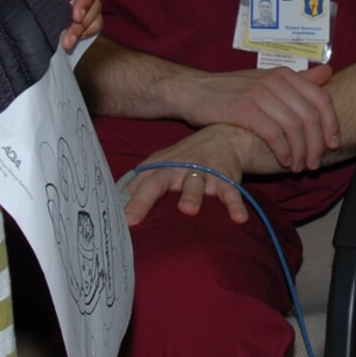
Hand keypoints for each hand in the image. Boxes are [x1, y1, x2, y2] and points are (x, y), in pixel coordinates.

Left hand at [35, 0, 129, 50]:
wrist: (14, 35)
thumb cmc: (28, 4)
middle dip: (86, 4)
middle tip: (75, 17)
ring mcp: (73, 3)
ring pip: (95, 7)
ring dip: (83, 24)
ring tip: (68, 36)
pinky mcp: (76, 21)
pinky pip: (93, 22)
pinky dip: (85, 31)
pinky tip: (71, 40)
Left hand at [122, 125, 256, 224]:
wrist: (225, 136)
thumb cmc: (187, 156)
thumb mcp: (161, 163)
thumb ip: (140, 182)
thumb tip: (116, 201)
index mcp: (162, 169)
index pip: (141, 185)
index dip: (130, 201)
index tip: (120, 220)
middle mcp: (179, 169)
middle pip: (160, 183)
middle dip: (146, 198)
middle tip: (133, 216)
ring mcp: (204, 173)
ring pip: (196, 185)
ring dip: (191, 196)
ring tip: (188, 210)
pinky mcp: (226, 177)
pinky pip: (231, 193)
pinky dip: (236, 206)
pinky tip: (239, 218)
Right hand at [164, 64, 338, 171]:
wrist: (194, 91)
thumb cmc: (232, 90)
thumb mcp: (266, 80)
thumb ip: (297, 80)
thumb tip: (328, 73)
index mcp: (284, 74)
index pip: (321, 99)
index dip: (332, 124)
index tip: (334, 144)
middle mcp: (275, 81)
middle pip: (310, 117)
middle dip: (317, 145)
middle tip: (315, 164)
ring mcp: (260, 94)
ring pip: (294, 128)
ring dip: (300, 152)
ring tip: (299, 167)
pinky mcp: (244, 110)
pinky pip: (274, 134)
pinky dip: (283, 152)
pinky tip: (284, 162)